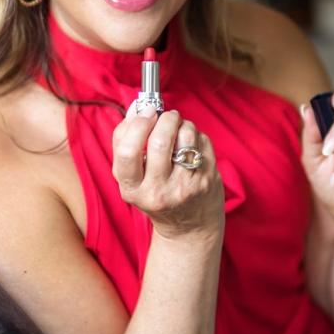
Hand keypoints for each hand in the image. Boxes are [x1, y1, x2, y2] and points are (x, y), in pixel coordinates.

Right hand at [111, 102, 224, 241]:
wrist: (189, 226)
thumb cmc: (156, 193)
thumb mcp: (132, 178)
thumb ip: (126, 142)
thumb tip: (137, 106)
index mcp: (133, 190)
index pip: (127, 151)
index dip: (137, 125)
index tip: (146, 112)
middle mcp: (159, 191)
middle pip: (160, 140)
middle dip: (164, 118)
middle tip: (166, 116)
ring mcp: (186, 186)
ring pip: (185, 135)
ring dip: (182, 124)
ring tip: (179, 131)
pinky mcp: (207, 179)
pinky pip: (202, 140)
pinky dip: (195, 134)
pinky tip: (191, 146)